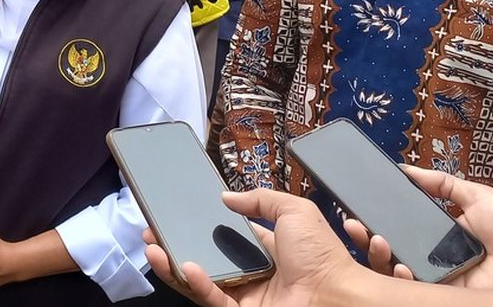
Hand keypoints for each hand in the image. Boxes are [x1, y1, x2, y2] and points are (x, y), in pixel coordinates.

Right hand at [143, 188, 359, 306]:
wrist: (339, 296)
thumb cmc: (323, 255)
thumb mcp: (295, 211)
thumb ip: (261, 200)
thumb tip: (227, 197)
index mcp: (269, 252)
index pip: (227, 238)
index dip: (203, 225)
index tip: (179, 213)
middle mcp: (255, 276)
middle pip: (207, 259)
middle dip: (177, 244)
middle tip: (154, 230)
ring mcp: (247, 298)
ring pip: (201, 281)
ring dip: (174, 264)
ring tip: (153, 246)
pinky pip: (212, 299)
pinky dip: (196, 283)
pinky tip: (182, 265)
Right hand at [345, 165, 492, 289]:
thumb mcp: (476, 196)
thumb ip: (441, 183)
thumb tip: (406, 168)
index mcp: (435, 233)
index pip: (396, 225)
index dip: (374, 217)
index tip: (356, 205)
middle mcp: (429, 254)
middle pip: (386, 246)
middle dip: (364, 235)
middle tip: (352, 223)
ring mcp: (433, 276)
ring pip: (390, 269)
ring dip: (376, 254)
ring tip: (376, 240)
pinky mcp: (439, 293)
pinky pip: (409, 288)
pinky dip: (399, 277)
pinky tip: (400, 266)